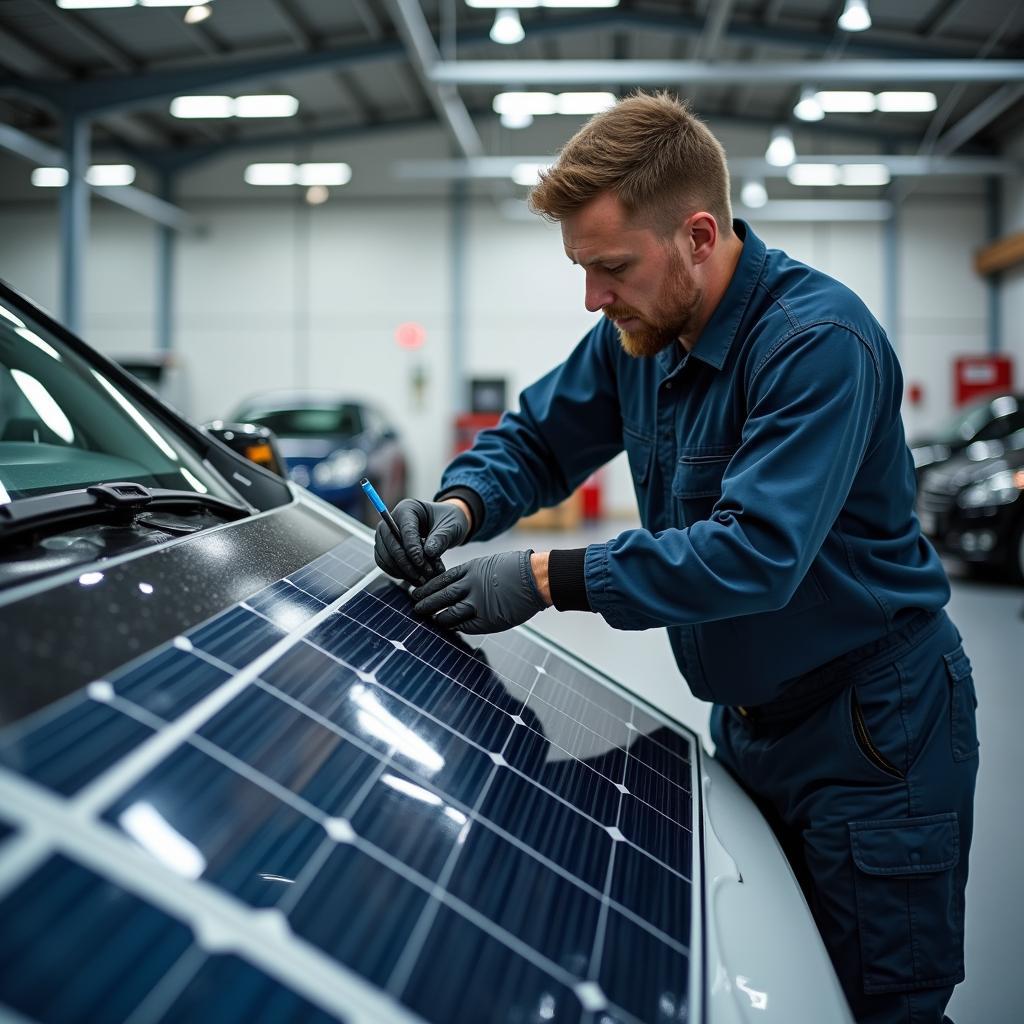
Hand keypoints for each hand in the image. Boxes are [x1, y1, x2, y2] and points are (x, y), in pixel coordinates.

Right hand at [374, 498, 470, 584]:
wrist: (446, 526)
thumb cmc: (449, 521)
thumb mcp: (452, 526)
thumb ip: (441, 538)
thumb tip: (428, 552)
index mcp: (408, 509)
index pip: (404, 529)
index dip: (411, 548)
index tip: (421, 562)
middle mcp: (392, 520)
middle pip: (389, 542)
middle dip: (405, 562)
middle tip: (424, 574)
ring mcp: (386, 535)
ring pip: (385, 555)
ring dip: (401, 571)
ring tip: (422, 579)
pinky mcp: (386, 548)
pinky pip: (384, 563)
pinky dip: (397, 573)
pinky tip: (413, 578)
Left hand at [410, 549, 547, 633]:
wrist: (536, 578)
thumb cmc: (517, 569)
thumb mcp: (489, 563)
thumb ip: (472, 574)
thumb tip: (457, 585)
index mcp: (470, 569)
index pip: (440, 579)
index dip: (427, 587)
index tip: (417, 592)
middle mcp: (470, 586)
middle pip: (440, 596)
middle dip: (425, 602)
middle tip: (415, 607)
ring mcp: (478, 604)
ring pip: (449, 613)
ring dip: (437, 617)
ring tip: (429, 619)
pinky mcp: (488, 619)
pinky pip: (465, 626)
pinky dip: (454, 626)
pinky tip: (447, 627)